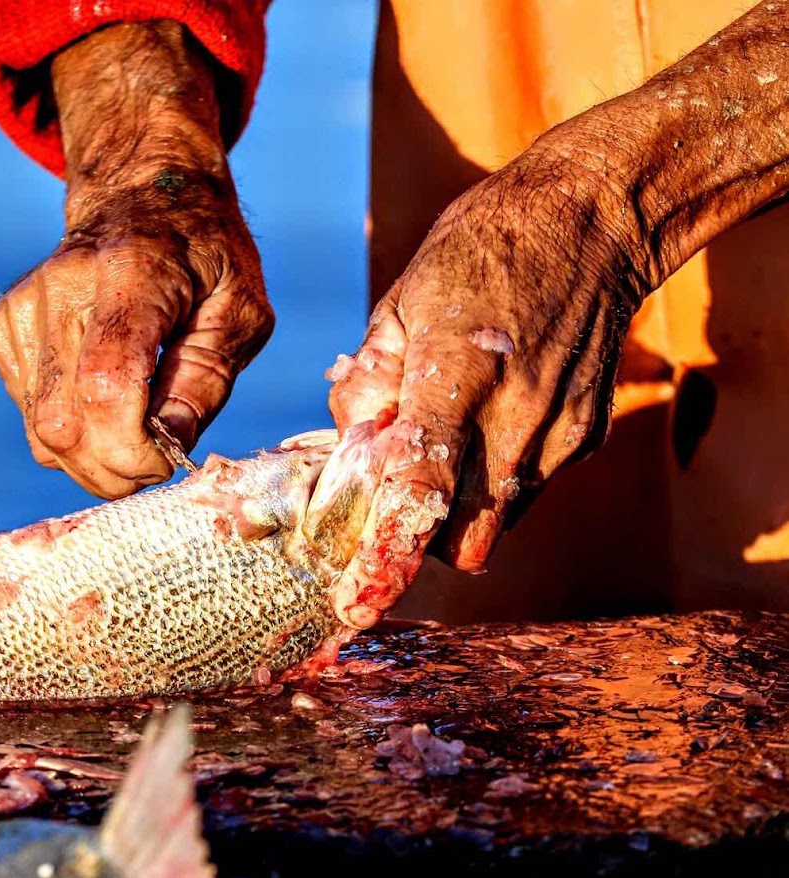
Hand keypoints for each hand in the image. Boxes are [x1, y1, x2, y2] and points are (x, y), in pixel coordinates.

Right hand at [0, 22, 272, 497]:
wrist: (141, 194)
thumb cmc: (202, 257)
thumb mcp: (239, 311)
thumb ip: (207, 380)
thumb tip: (170, 447)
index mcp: (132, 271)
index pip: (105, 385)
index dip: (133, 448)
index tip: (166, 457)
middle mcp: (63, 286)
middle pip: (64, 423)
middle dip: (115, 470)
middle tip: (155, 461)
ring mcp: (23, 306)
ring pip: (42, 433)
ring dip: (94, 460)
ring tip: (135, 433)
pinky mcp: (1, 327)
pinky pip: (31, 420)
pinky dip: (71, 434)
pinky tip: (102, 406)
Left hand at [322, 134, 645, 622]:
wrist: (596, 218)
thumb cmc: (483, 251)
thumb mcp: (404, 299)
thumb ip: (370, 384)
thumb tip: (348, 453)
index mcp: (458, 369)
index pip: (423, 486)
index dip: (390, 550)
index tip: (362, 594)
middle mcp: (517, 412)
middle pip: (463, 537)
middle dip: (423, 540)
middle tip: (400, 507)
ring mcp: (559, 431)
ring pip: (497, 526)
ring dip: (463, 512)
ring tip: (451, 451)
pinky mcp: (586, 439)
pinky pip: (529, 494)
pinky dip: (501, 482)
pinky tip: (495, 425)